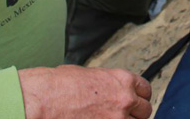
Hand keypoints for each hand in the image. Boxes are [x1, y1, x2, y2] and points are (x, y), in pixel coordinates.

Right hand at [19, 65, 151, 118]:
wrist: (44, 100)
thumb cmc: (59, 85)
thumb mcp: (89, 75)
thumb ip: (107, 84)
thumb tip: (109, 90)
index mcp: (122, 80)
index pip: (145, 90)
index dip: (139, 98)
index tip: (135, 103)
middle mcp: (125, 100)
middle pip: (145, 111)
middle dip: (136, 114)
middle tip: (124, 116)